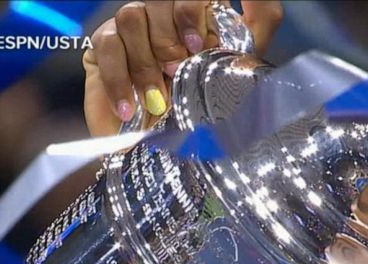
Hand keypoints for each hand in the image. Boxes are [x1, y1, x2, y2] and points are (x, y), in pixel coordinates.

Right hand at [83, 0, 282, 136]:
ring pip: (132, 17)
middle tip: (177, 73)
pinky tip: (130, 106)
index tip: (199, 46)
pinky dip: (119, 79)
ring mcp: (134, 26)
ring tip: (157, 98)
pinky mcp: (104, 44)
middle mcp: (164, 13)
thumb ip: (254, 37)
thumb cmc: (203, 105)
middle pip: (161, 0)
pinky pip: (107, 46)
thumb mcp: (239, 67)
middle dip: (170, 39)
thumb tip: (262, 11)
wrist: (156, 146)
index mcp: (199, 13)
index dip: (194, 12)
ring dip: (146, 61)